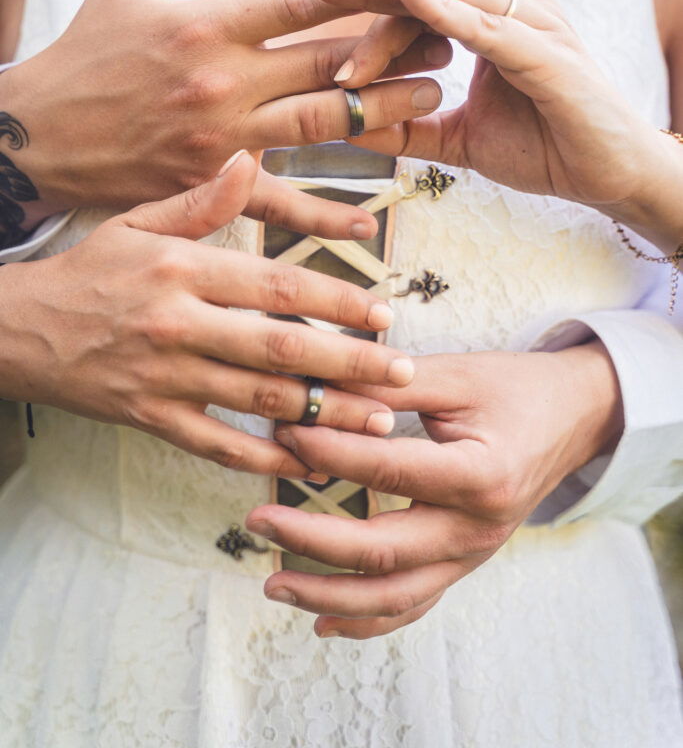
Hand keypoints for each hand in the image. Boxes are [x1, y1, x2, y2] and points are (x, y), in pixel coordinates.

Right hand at [0, 151, 415, 477]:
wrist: (16, 328)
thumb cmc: (87, 269)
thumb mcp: (137, 222)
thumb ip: (201, 200)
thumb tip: (248, 162)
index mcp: (184, 268)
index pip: (277, 286)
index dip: (337, 301)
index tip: (384, 313)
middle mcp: (179, 323)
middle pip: (280, 349)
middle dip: (350, 364)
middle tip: (402, 375)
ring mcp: (163, 377)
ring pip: (258, 402)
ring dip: (323, 415)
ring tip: (376, 423)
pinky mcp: (148, 418)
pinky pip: (214, 445)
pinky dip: (262, 457)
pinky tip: (306, 462)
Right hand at [2, 0, 446, 224]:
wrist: (39, 137)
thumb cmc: (83, 55)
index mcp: (205, 24)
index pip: (300, 1)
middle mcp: (223, 81)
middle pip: (327, 62)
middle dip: (392, 49)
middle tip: (446, 41)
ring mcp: (222, 137)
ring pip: (319, 124)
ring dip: (381, 111)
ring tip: (430, 96)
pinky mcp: (211, 182)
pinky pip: (278, 200)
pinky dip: (324, 212)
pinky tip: (368, 218)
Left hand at [247, 345, 622, 636]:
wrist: (572, 417)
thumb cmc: (514, 389)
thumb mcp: (456, 375)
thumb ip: (389, 387)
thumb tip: (316, 388)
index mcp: (481, 474)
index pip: (390, 471)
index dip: (331, 453)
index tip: (286, 433)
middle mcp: (478, 528)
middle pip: (386, 552)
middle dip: (313, 540)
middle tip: (258, 518)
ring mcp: (473, 554)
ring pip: (395, 596)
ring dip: (329, 595)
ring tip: (272, 581)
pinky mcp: (463, 563)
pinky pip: (414, 605)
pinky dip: (367, 620)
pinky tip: (321, 620)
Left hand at [309, 0, 670, 218]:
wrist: (607, 175)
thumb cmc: (543, 147)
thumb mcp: (458, 139)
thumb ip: (408, 129)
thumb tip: (347, 123)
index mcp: (487, 26)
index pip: (417, 4)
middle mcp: (509, 11)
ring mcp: (530, 24)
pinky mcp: (546, 50)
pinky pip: (487, 25)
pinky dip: (447, 9)